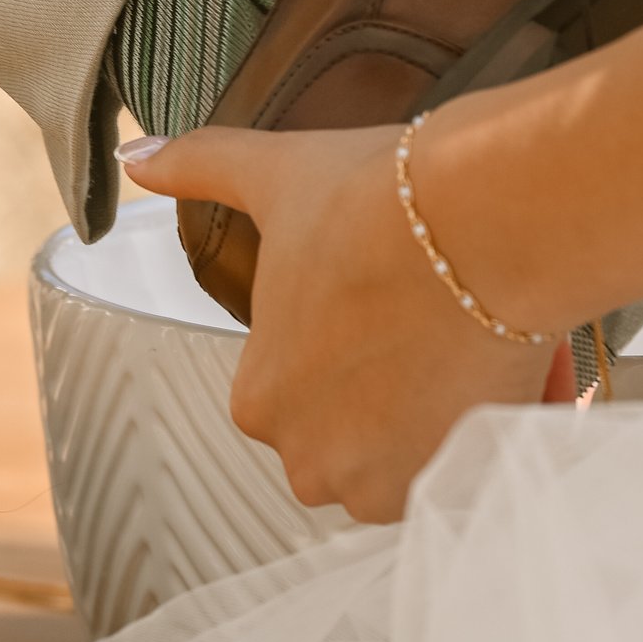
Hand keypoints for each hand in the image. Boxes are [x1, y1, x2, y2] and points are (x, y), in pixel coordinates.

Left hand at [122, 119, 564, 520]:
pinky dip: (491, 431)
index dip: (352, 341)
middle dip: (396, 392)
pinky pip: (472, 469)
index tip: (384, 299)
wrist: (485, 222)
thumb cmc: (380, 203)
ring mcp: (389, 484)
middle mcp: (313, 462)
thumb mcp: (275, 174)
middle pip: (358, 433)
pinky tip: (504, 368)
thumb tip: (138, 156)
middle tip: (432, 322)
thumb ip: (202, 168)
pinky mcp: (458, 486)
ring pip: (416, 456)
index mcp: (260, 401)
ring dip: (443, 418)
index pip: (301, 388)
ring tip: (470, 344)